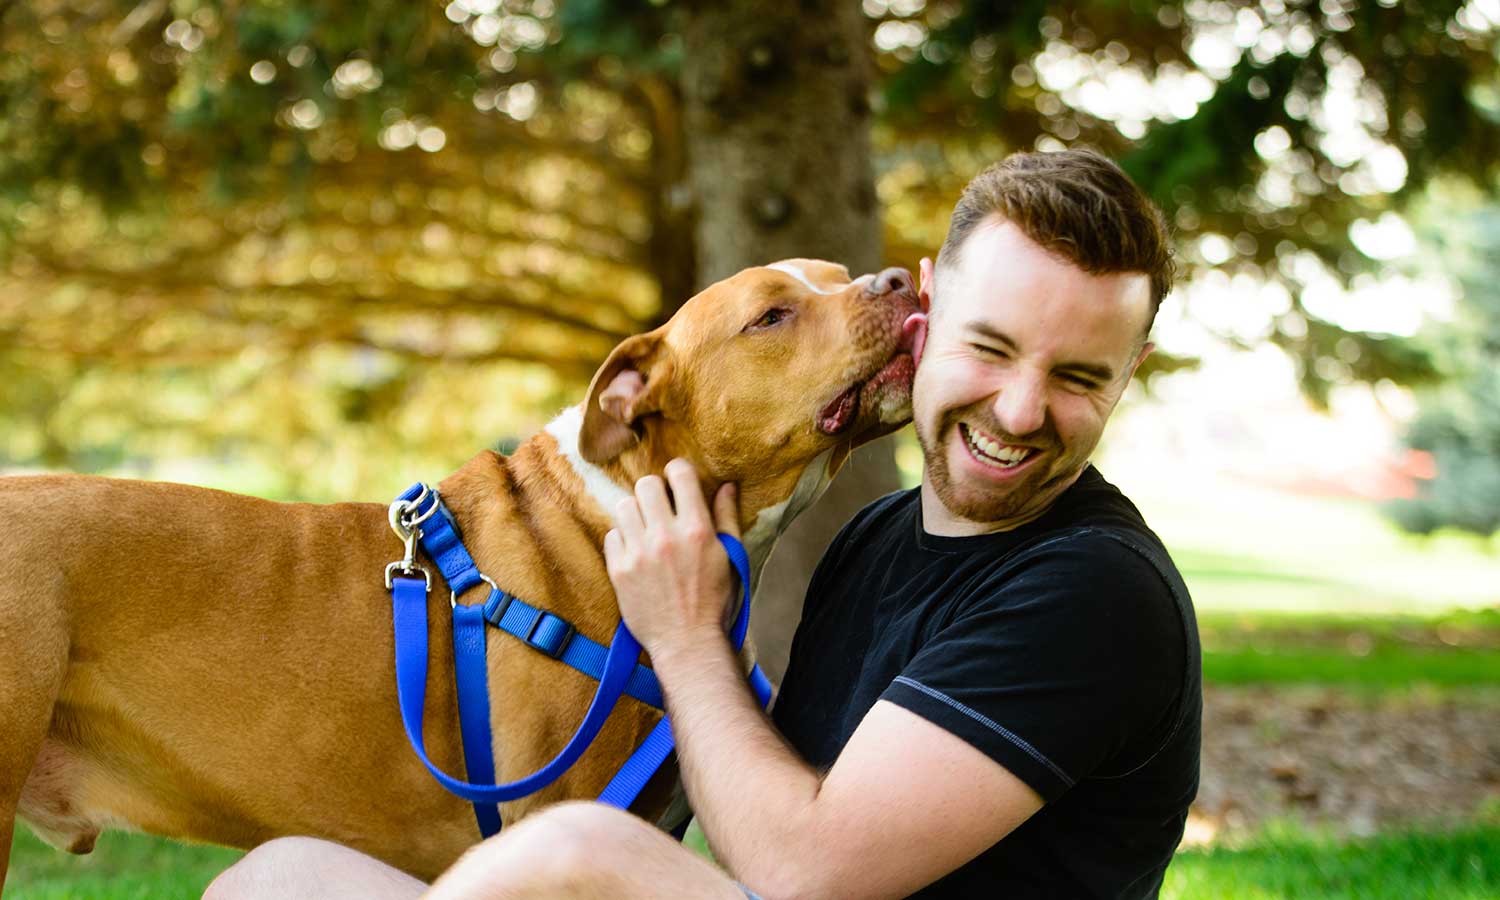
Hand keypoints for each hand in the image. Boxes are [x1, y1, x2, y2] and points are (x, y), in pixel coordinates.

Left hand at [604, 458, 741, 657]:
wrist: (687, 642)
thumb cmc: (714, 601)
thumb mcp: (730, 558)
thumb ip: (727, 518)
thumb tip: (726, 485)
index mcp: (697, 529)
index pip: (680, 474)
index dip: (678, 472)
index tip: (677, 483)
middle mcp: (666, 537)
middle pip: (646, 484)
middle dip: (654, 491)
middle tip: (660, 507)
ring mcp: (639, 553)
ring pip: (624, 506)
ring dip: (635, 514)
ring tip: (645, 530)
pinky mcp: (619, 570)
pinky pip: (611, 535)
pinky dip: (622, 540)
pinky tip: (635, 553)